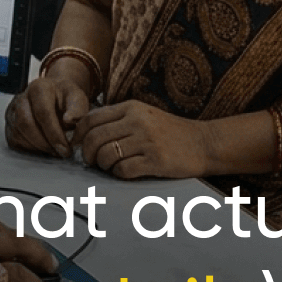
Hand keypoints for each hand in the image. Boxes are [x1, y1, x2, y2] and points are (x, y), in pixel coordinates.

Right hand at [4, 62, 92, 158]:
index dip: (54, 133)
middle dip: (44, 143)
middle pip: (25, 123)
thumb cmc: (65, 98)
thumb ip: (77, 109)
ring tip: (55, 150)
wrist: (55, 95)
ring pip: (18, 134)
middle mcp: (21, 98)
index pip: (42, 112)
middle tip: (60, 152)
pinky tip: (44, 147)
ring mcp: (12, 111)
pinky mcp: (9, 124)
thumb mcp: (77, 98)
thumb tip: (69, 120)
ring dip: (38, 147)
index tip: (65, 148)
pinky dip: (30, 148)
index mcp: (38, 88)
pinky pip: (15, 140)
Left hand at [75, 100, 212, 179]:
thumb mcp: (144, 115)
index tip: (77, 145)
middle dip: (87, 153)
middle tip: (90, 161)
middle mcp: (137, 121)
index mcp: (131, 108)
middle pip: (95, 138)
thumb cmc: (171, 132)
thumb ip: (119, 119)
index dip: (78, 134)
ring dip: (102, 165)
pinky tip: (124, 172)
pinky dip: (118, 174)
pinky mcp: (156, 160)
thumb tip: (87, 132)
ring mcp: (147, 141)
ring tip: (108, 167)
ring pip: (106, 154)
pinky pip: (124, 169)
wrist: (204, 143)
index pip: (91, 118)